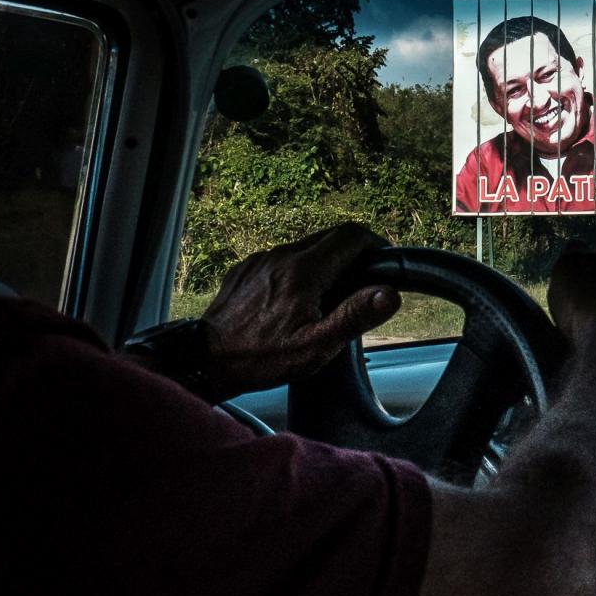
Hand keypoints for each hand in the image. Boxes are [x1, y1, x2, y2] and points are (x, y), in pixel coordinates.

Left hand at [201, 223, 400, 397]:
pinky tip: (296, 298)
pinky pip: (282, 258)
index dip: (376, 243)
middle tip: (365, 279)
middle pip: (330, 236)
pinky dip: (299, 269)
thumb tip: (390, 294)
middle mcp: (281, 255)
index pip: (351, 235)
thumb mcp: (316, 346)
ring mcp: (261, 259)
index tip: (385, 260)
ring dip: (326, 261)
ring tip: (331, 294)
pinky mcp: (246, 268)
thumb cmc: (262, 357)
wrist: (205, 360)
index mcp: (304, 270)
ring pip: (306, 246)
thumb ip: (355, 316)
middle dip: (354, 252)